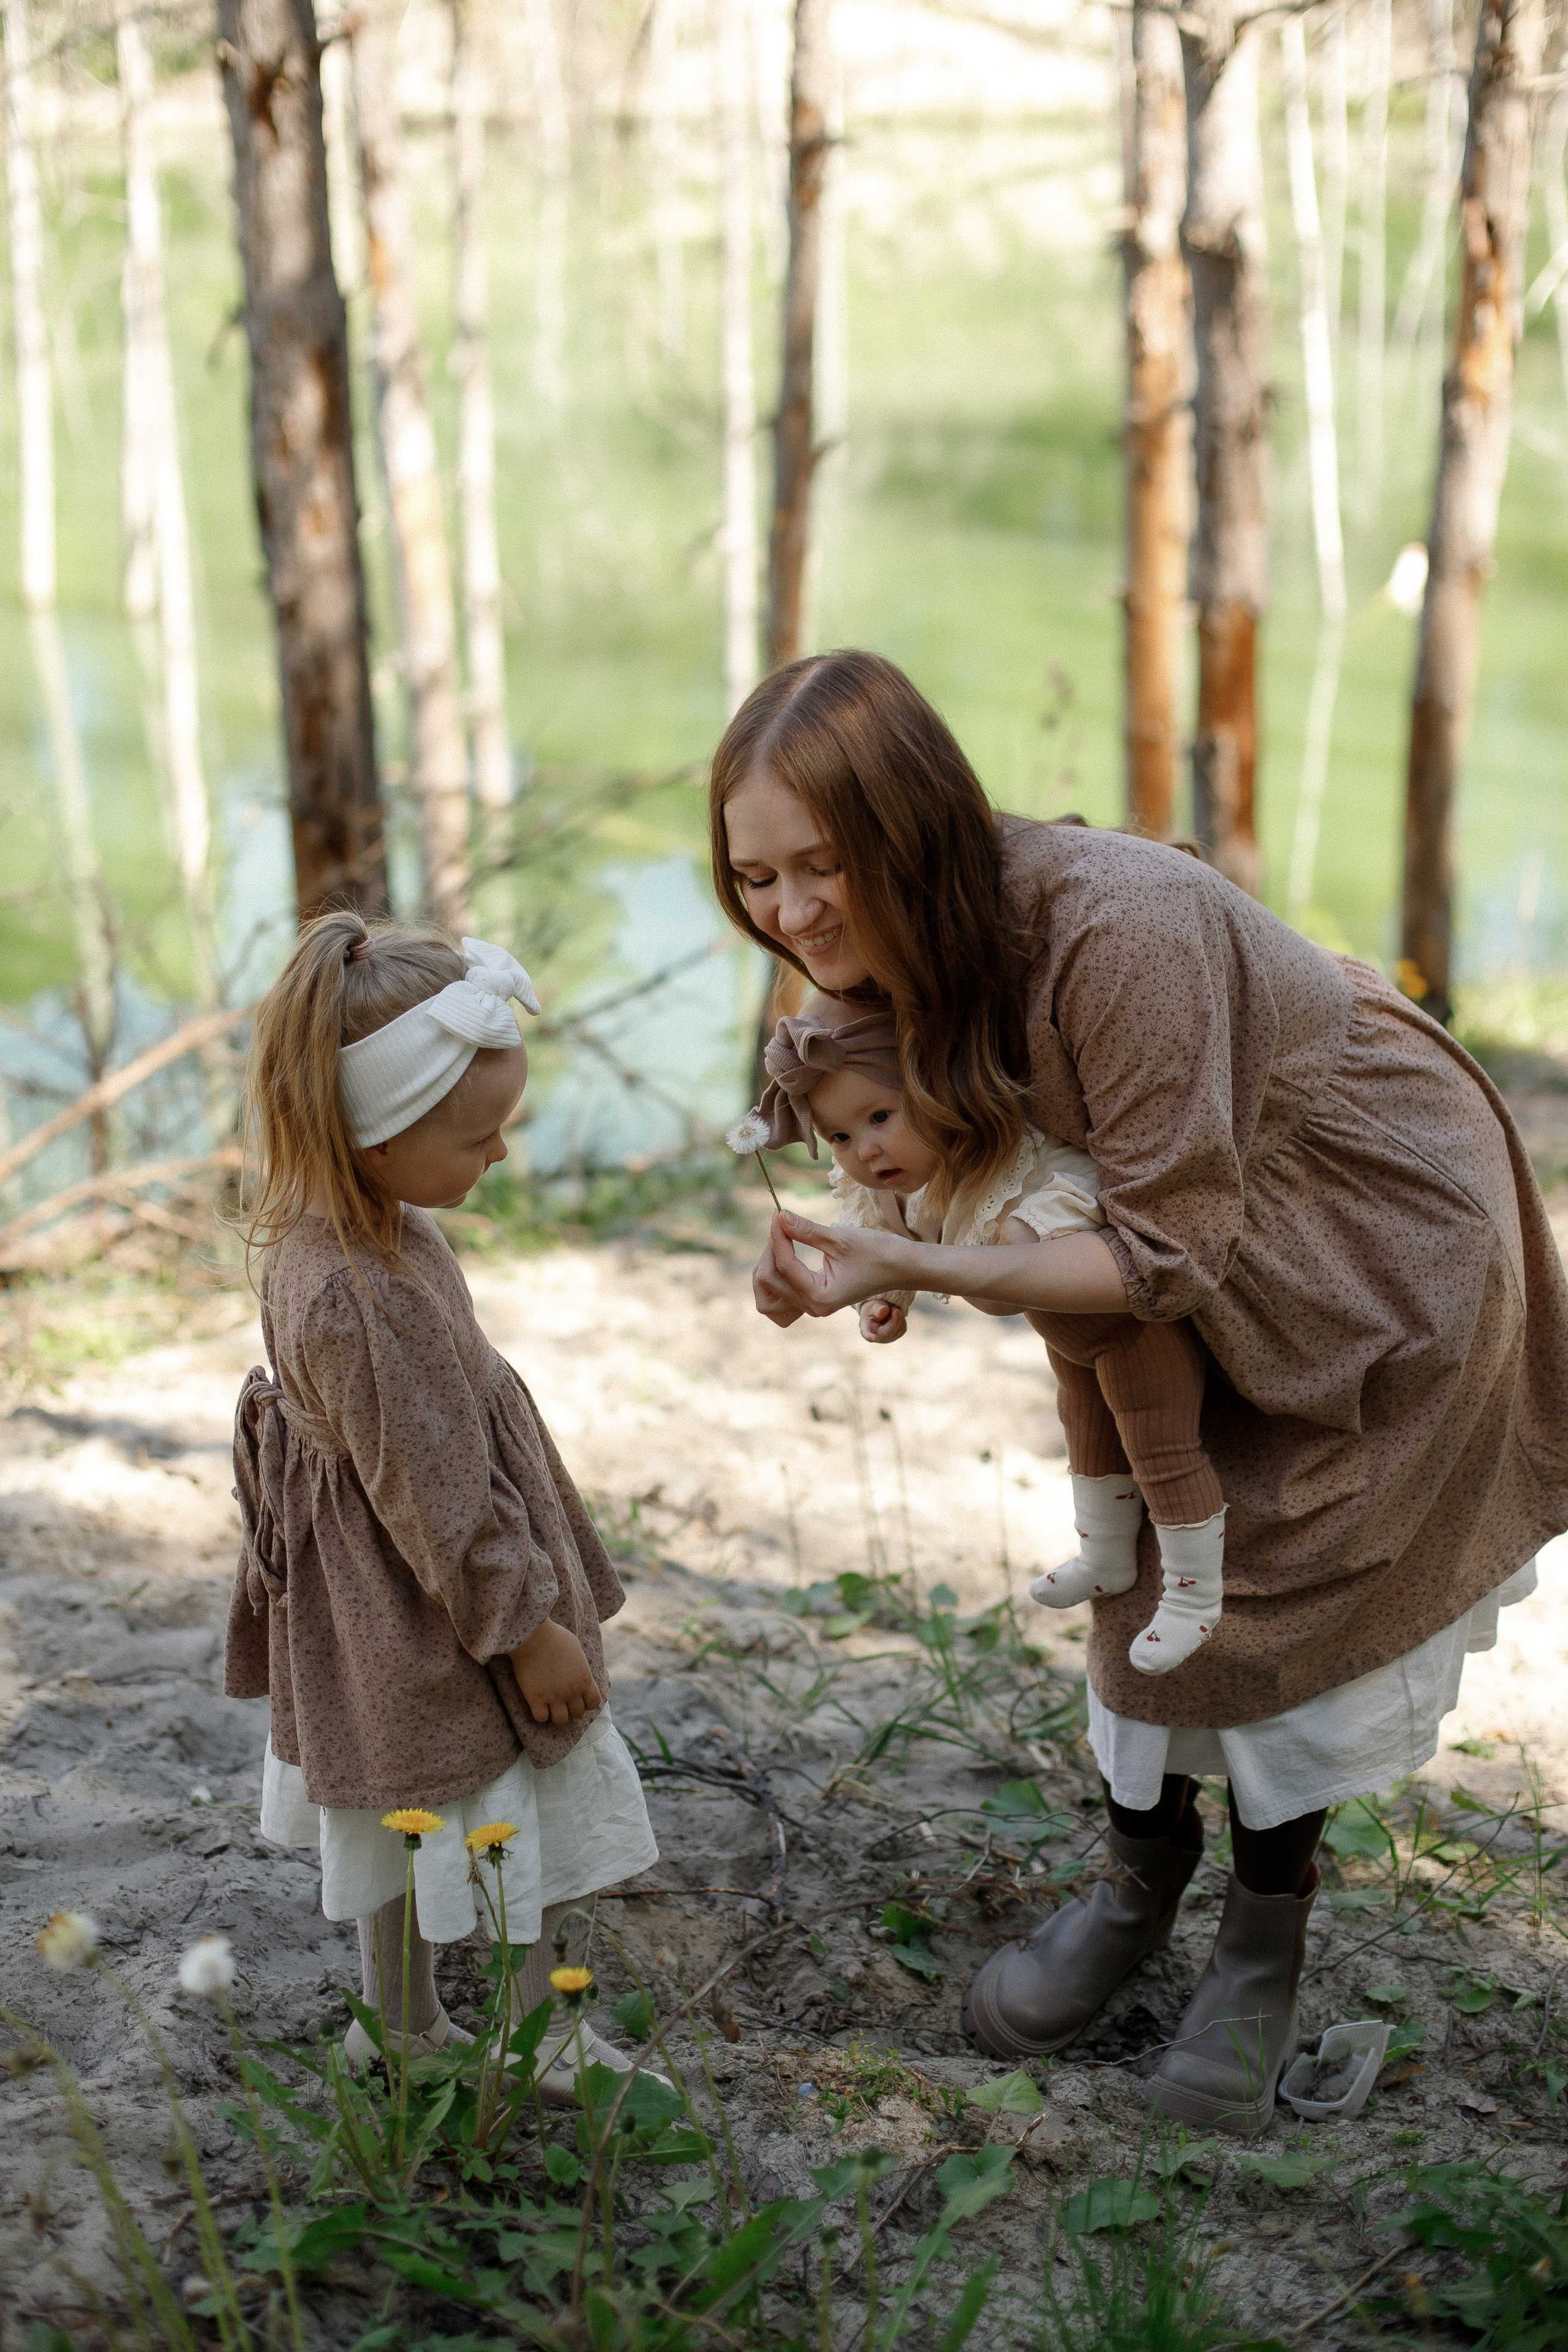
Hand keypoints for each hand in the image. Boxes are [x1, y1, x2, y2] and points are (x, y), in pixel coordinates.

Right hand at [509, 1618, 601, 1725]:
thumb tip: (580, 1671)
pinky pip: (541, 1718)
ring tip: (550, 1706)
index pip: (594, 1702)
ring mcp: (554, 1696)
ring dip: (556, 1715)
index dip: (587, 1703)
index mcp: (584, 1678)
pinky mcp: (536, 1699)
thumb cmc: (554, 1637)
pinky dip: (540, 1714)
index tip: (579, 1699)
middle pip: (578, 1713)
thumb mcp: (576, 1649)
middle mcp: (572, 1691)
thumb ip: (580, 1665)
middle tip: (562, 1702)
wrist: (534, 1637)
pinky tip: (537, 1705)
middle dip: (571, 1709)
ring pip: (560, 1720)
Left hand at [761, 1209, 912, 1319]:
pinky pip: (782, 1290)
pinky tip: (785, 1250)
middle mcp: (814, 1307)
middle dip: (771, 1249)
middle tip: (782, 1222)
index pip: (785, 1266)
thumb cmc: (878, 1252)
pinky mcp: (815, 1299)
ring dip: (770, 1261)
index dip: (777, 1237)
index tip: (778, 1213)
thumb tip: (780, 1215)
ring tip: (782, 1236)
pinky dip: (778, 1271)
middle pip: (769, 1280)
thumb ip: (806, 1230)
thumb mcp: (840, 1239)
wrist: (902, 1267)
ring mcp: (813, 1306)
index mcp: (821, 1297)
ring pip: (770, 1288)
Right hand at [859, 1300, 906, 1343]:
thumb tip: (884, 1310)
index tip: (874, 1338)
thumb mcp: (873, 1305)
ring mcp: (887, 1339)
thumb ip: (877, 1308)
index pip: (867, 1333)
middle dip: (895, 1320)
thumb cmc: (874, 1309)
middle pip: (888, 1332)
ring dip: (898, 1317)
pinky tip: (895, 1316)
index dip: (870, 1336)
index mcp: (865, 1328)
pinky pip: (902, 1328)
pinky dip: (901, 1320)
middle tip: (896, 1309)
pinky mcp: (896, 1336)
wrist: (880, 1312)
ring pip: (897, 1330)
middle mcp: (876, 1336)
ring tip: (891, 1310)